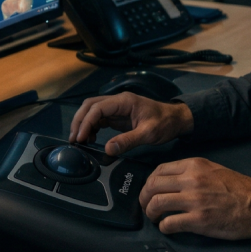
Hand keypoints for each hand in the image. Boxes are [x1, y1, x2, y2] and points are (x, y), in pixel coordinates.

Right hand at [68, 92, 193, 155]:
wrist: (176, 119)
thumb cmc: (165, 123)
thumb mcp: (149, 133)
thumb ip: (128, 141)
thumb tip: (108, 149)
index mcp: (124, 101)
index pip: (97, 107)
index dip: (86, 122)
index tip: (80, 137)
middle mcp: (118, 102)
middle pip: (90, 106)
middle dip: (79, 121)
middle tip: (74, 139)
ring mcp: (117, 108)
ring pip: (92, 111)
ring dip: (83, 124)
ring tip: (80, 141)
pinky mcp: (118, 116)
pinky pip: (99, 119)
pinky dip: (91, 128)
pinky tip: (90, 139)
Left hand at [139, 157, 250, 239]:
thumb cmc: (240, 189)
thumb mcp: (214, 169)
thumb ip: (193, 171)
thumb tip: (173, 180)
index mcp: (195, 165)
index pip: (160, 170)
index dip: (149, 181)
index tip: (150, 190)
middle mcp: (191, 180)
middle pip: (153, 185)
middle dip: (144, 197)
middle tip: (146, 205)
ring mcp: (194, 200)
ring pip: (156, 203)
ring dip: (150, 213)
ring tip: (154, 217)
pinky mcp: (197, 220)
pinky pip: (169, 223)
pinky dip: (164, 227)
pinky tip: (168, 227)